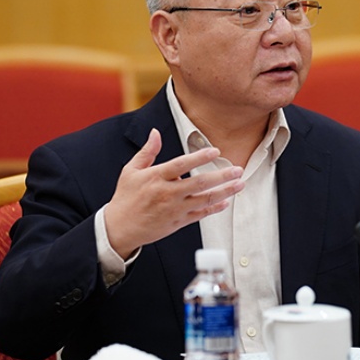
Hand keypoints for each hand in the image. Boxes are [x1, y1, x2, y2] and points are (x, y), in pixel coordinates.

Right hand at [103, 128, 243, 258]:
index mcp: (156, 177)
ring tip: (240, 184)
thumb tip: (155, 132)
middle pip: (199, 183)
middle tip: (238, 170)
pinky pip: (200, 214)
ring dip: (225, 192)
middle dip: (221, 176)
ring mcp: (174, 209)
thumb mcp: (131, 170)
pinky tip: (226, 202)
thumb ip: (147, 151)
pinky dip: (214, 208)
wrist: (120, 228)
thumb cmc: (126, 197)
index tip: (215, 151)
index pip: (181, 165)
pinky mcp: (178, 222)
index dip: (199, 157)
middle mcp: (167, 193)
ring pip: (204, 200)